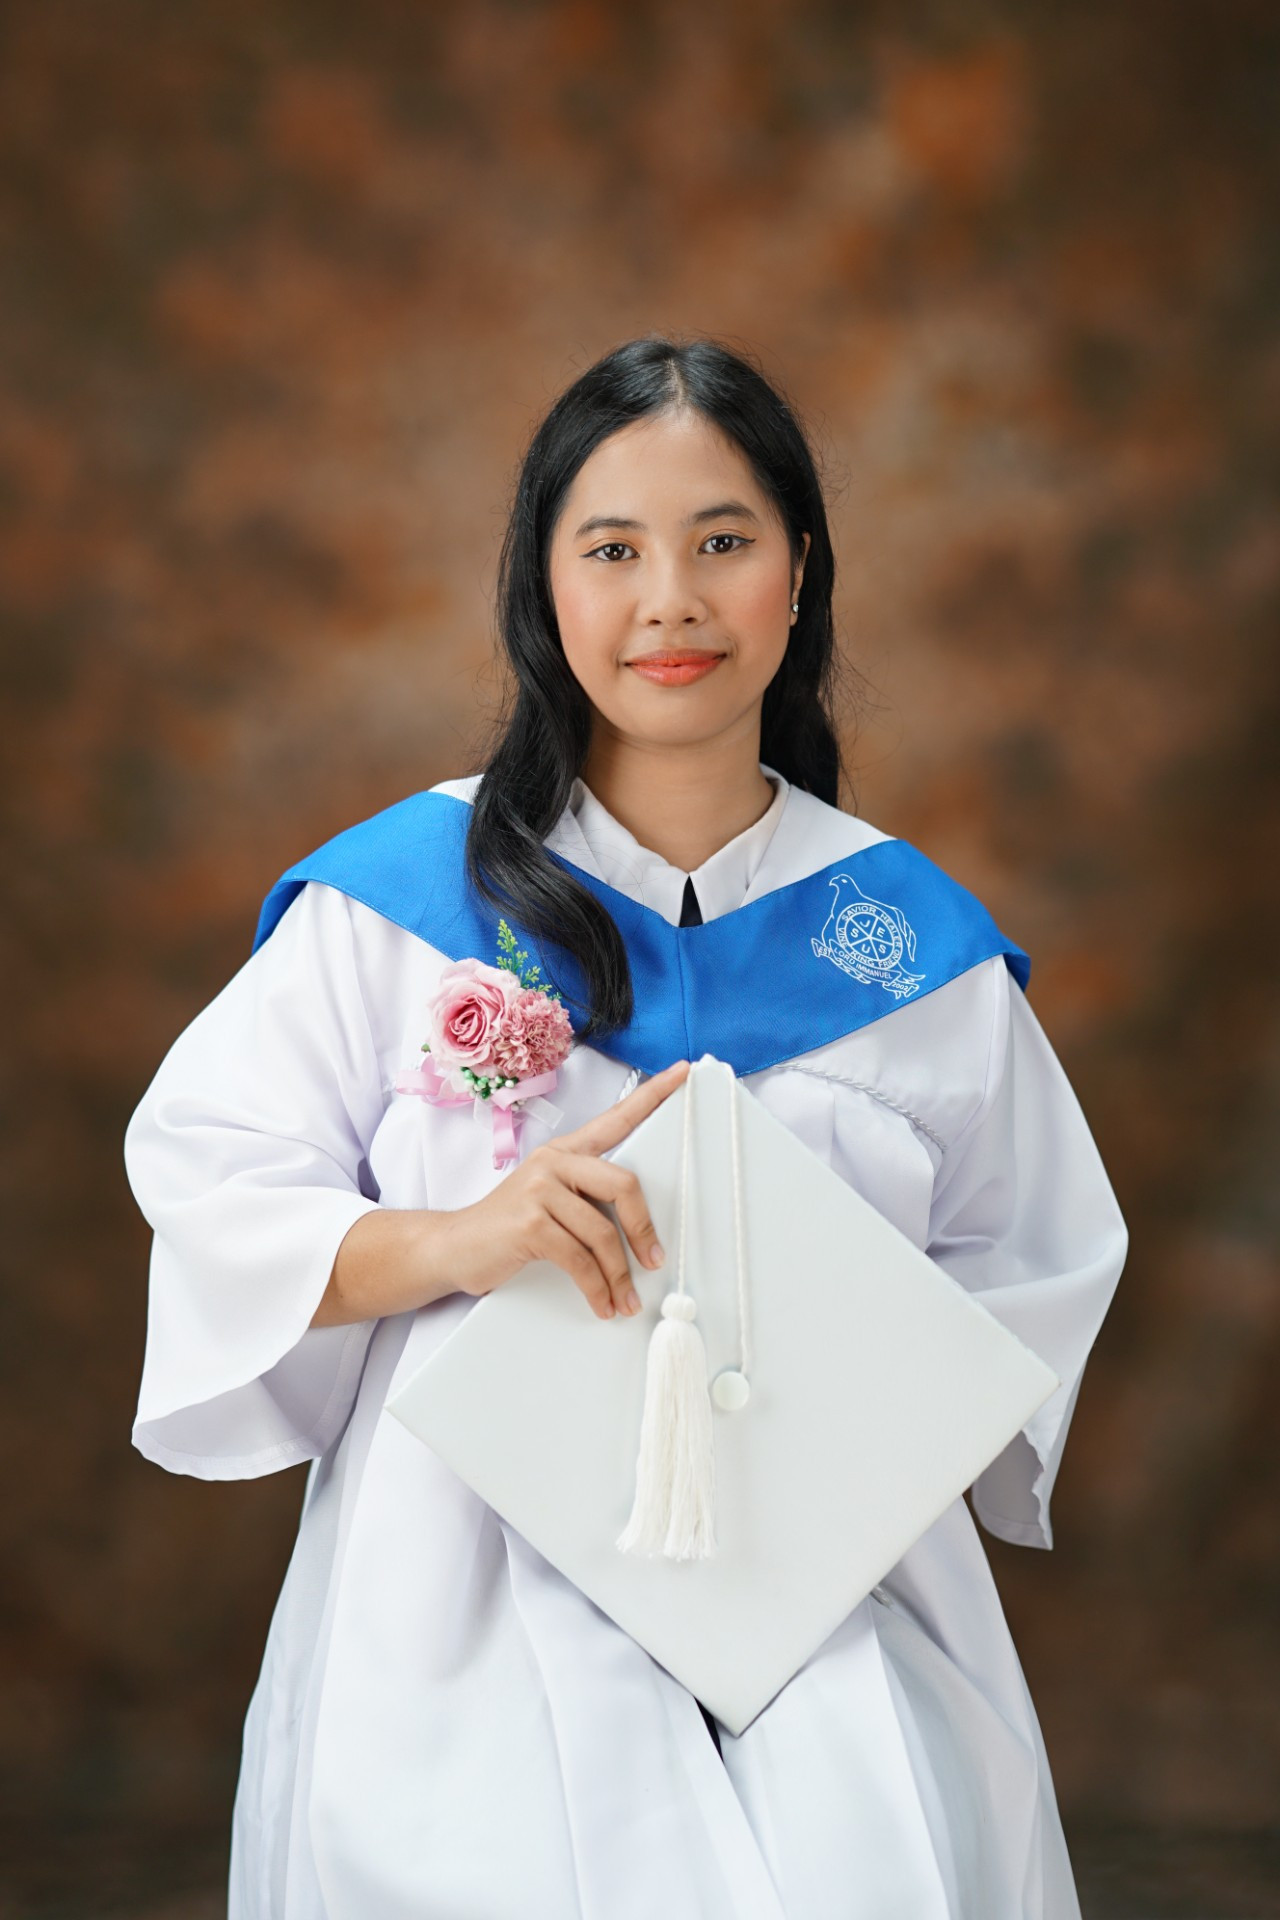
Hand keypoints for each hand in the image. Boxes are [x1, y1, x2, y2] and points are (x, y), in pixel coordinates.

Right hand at [437, 1059, 689, 1319]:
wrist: (452, 1247)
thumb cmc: (508, 1228)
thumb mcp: (549, 1201)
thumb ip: (587, 1200)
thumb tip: (639, 1231)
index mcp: (565, 1152)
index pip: (617, 1118)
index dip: (654, 1095)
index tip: (683, 1072)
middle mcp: (554, 1162)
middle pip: (624, 1184)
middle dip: (644, 1230)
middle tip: (654, 1261)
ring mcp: (539, 1190)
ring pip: (603, 1233)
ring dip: (619, 1276)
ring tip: (624, 1300)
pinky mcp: (530, 1223)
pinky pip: (580, 1260)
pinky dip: (596, 1288)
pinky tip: (601, 1303)